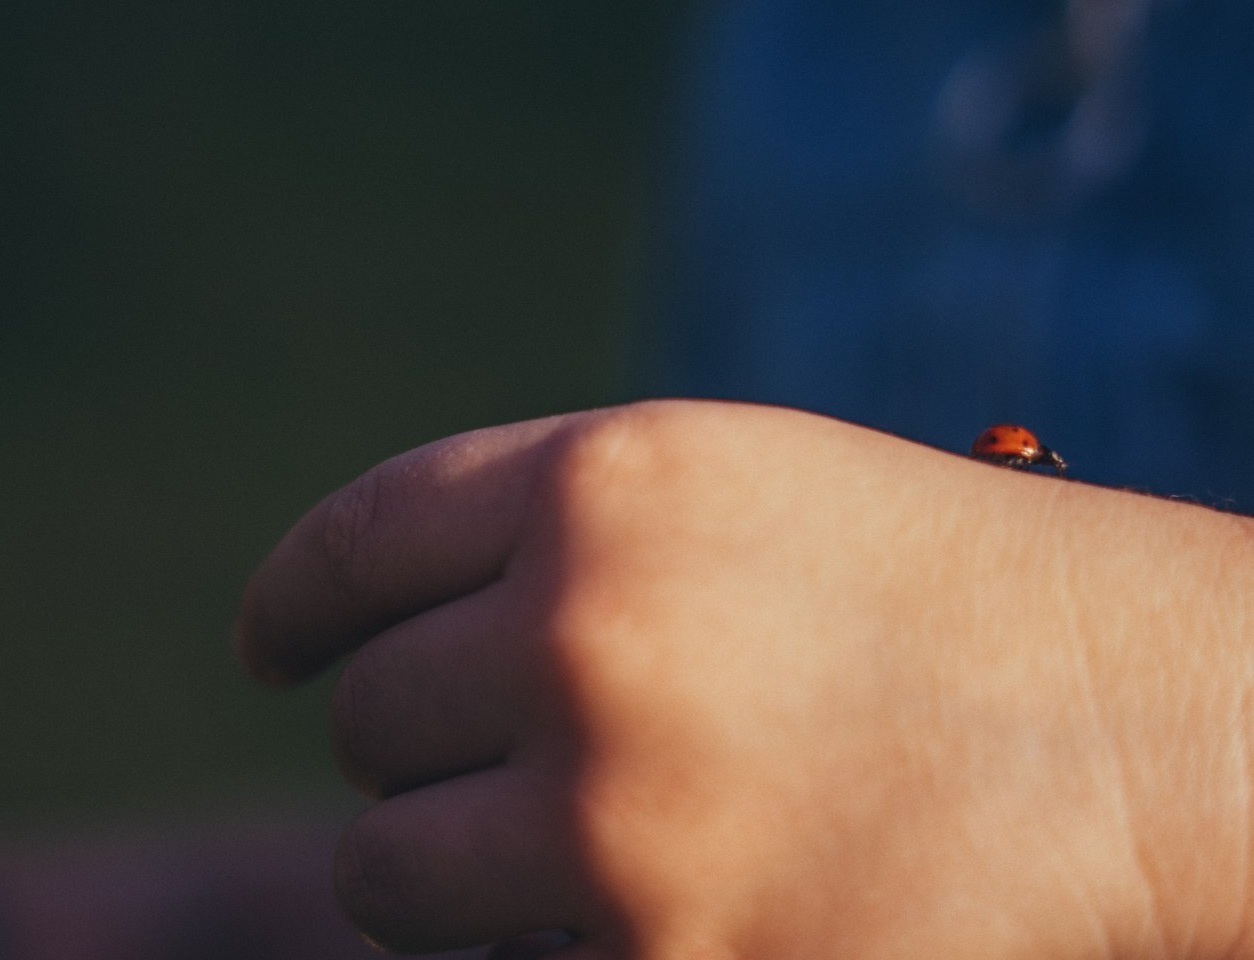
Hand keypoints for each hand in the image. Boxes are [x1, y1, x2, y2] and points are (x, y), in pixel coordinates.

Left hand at [236, 400, 1253, 957]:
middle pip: (373, 719)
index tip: (270, 647)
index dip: (297, 598)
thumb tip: (376, 637)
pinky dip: (538, 941)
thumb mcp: (726, 492)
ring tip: (584, 835)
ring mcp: (617, 817)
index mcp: (605, 481)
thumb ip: (552, 540)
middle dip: (423, 740)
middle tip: (527, 749)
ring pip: (390, 867)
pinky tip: (648, 898)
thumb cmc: (919, 581)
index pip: (361, 540)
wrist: (1124, 716)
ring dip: (449, 862)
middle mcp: (588, 631)